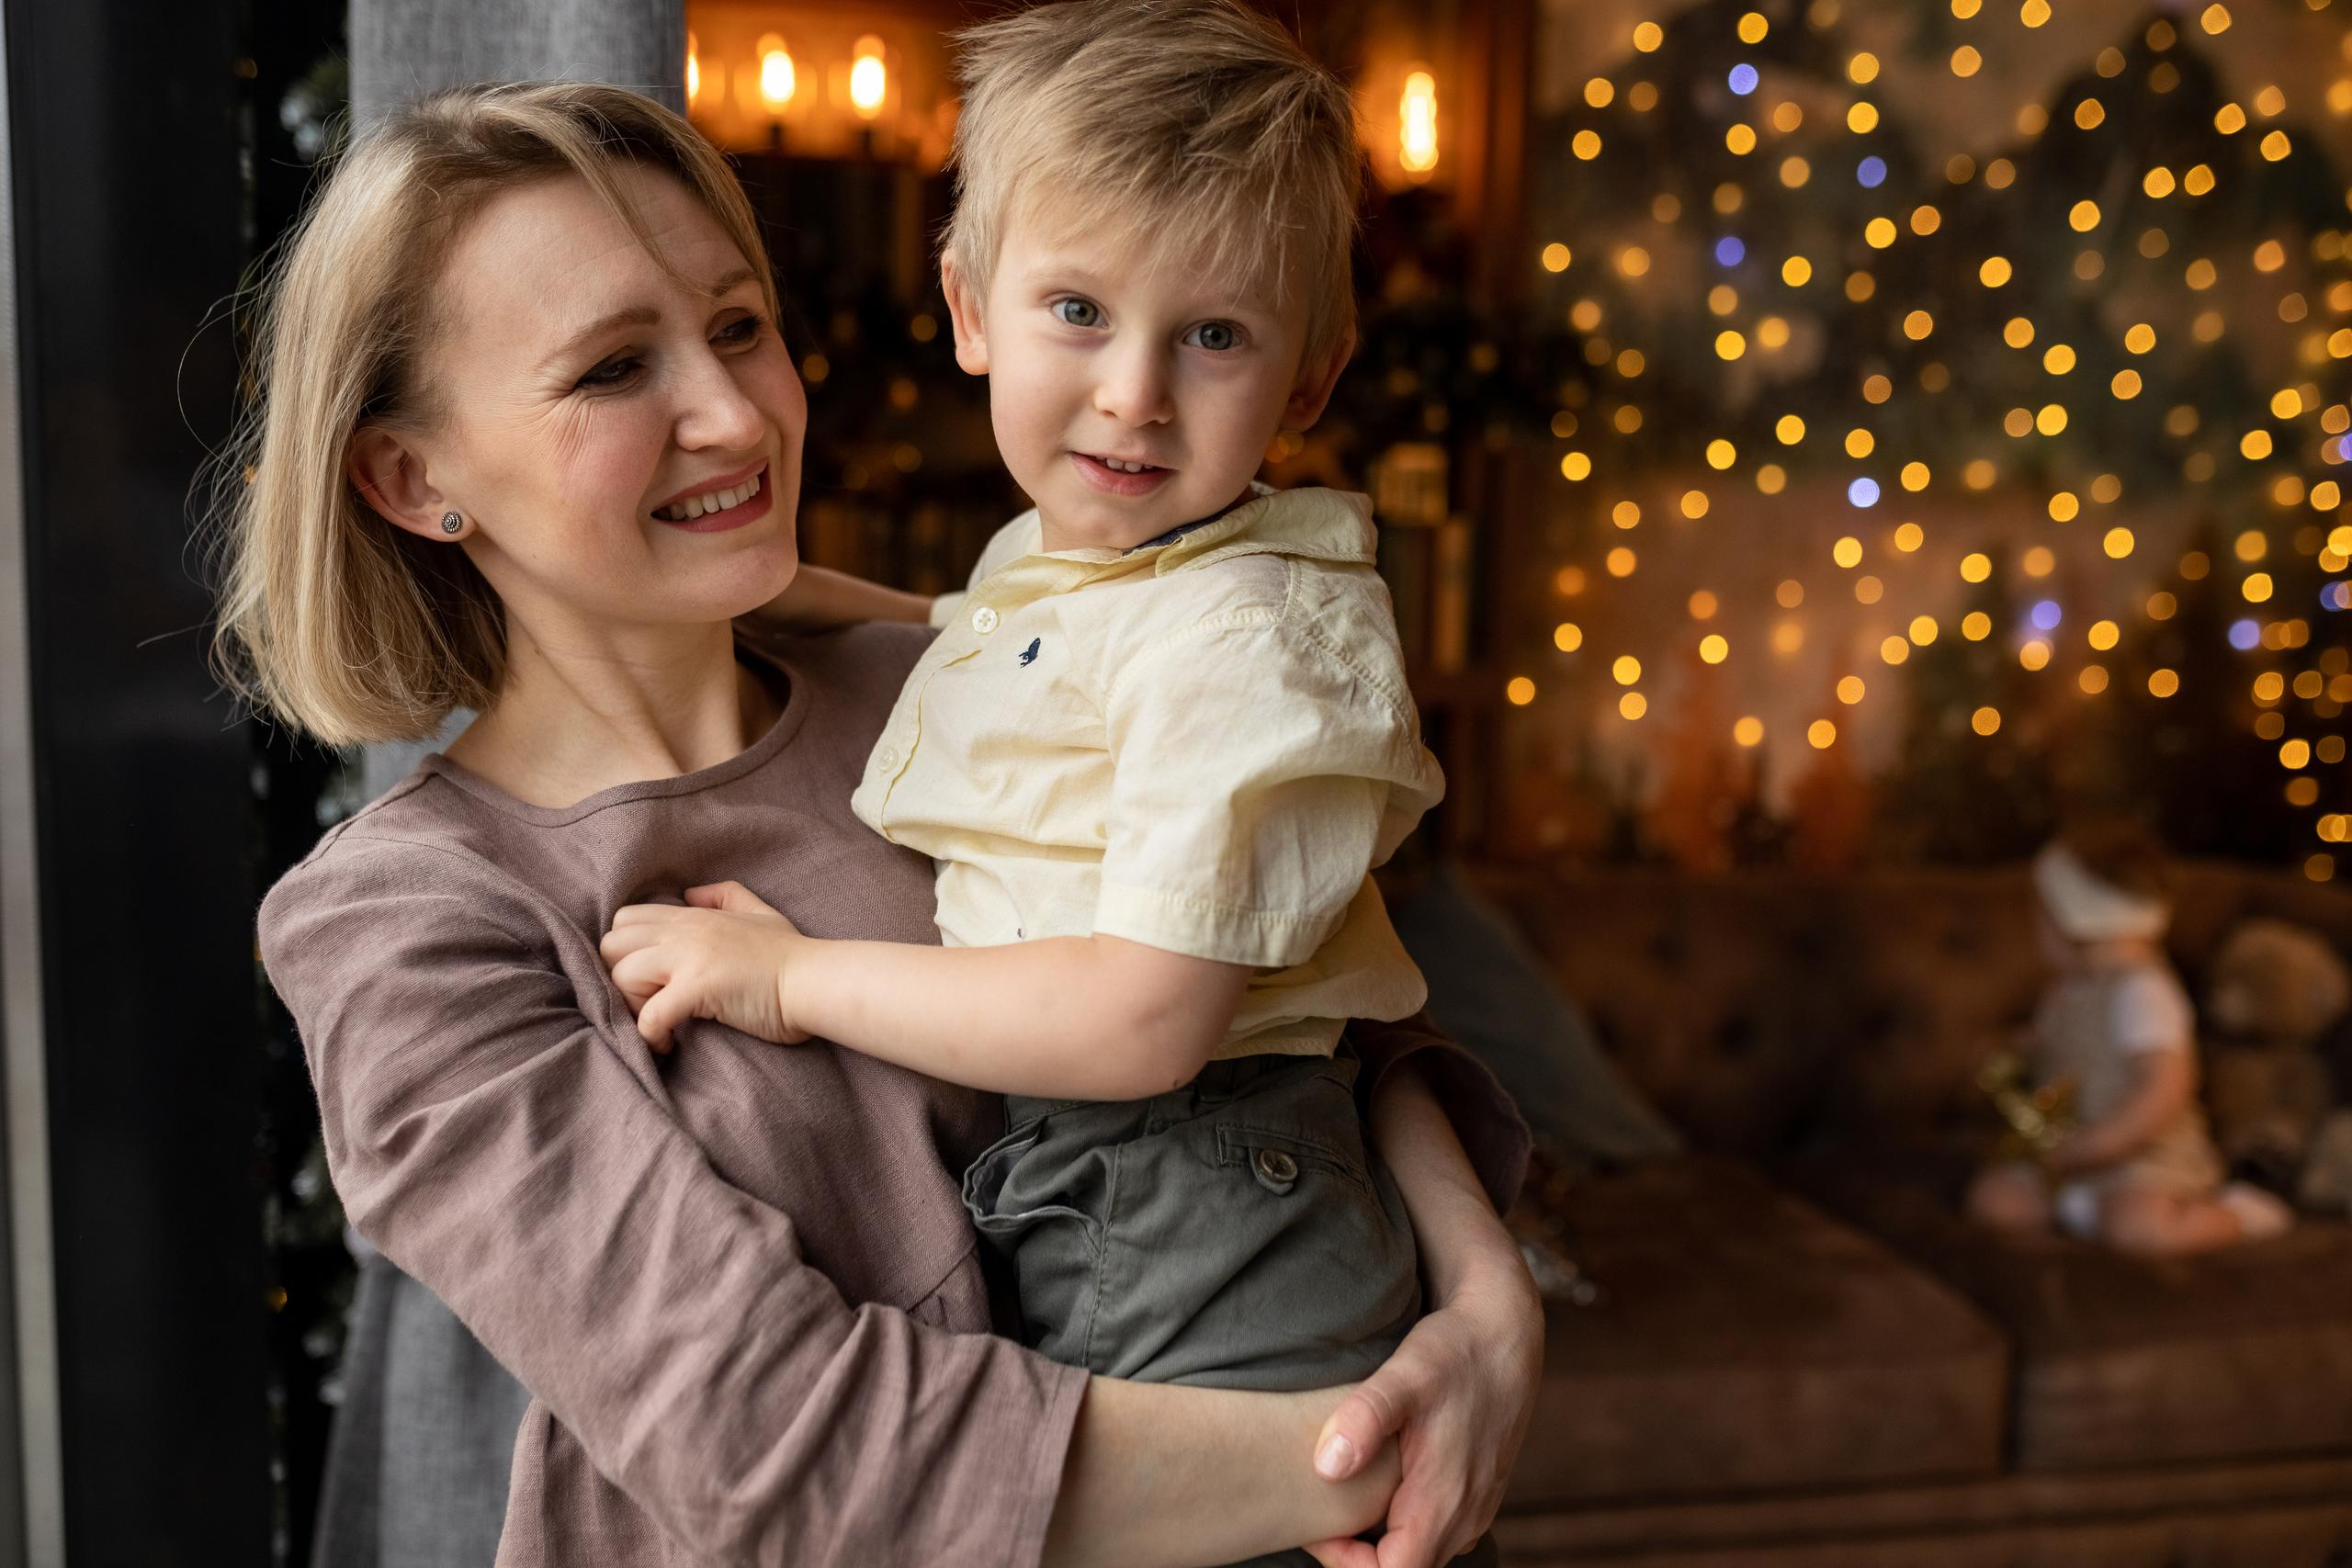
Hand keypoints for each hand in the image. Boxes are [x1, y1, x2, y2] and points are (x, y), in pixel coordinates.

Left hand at [598, 881, 810, 1049]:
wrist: (815, 981)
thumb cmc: (791, 954)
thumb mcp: (758, 912)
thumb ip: (724, 895)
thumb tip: (690, 894)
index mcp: (693, 916)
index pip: (626, 920)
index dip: (626, 951)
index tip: (648, 978)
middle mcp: (684, 932)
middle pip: (611, 945)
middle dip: (619, 978)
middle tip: (647, 1002)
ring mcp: (689, 958)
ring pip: (621, 976)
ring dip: (632, 1007)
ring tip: (659, 1024)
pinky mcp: (697, 990)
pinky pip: (648, 1016)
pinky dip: (650, 1036)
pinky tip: (669, 1044)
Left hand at [1302, 1269, 1541, 1567]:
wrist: (1505, 1330)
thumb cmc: (1454, 1350)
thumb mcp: (1404, 1374)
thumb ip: (1365, 1419)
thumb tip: (1326, 1467)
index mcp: (1446, 1500)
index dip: (1348, 1563)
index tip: (1318, 1527)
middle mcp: (1467, 1515)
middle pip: (1406, 1566)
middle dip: (1357, 1554)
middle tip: (1318, 1511)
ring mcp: (1476, 1506)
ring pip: (1421, 1550)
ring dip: (1379, 1540)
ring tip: (1340, 1499)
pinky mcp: (1476, 1491)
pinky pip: (1435, 1529)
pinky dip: (1402, 1521)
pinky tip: (1377, 1484)